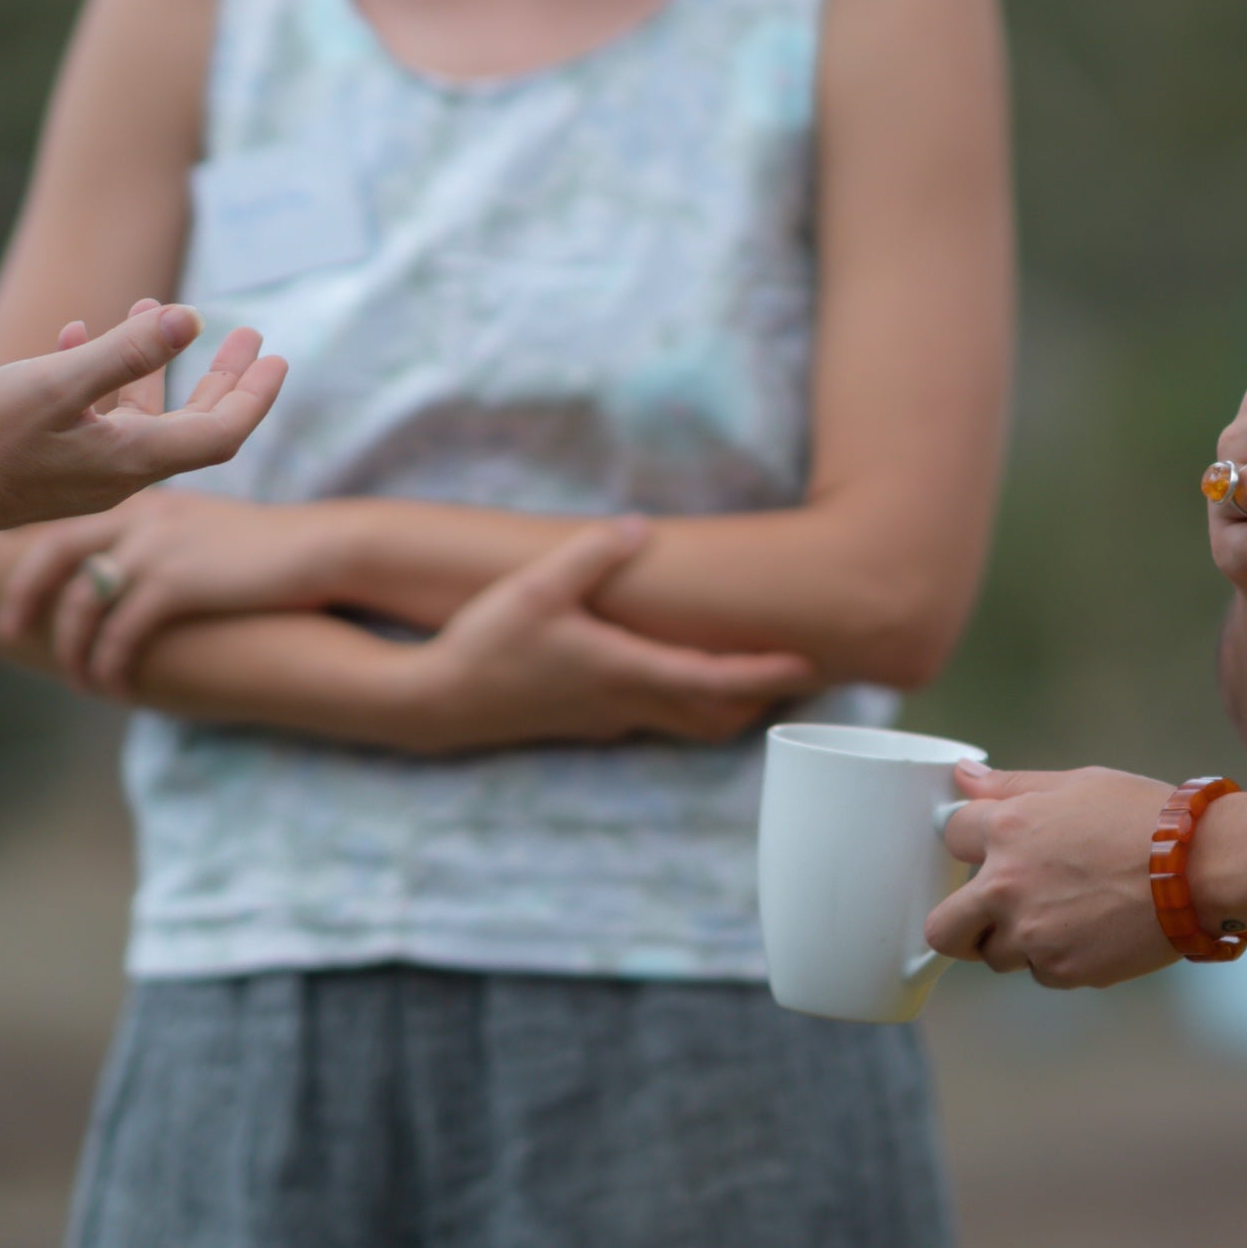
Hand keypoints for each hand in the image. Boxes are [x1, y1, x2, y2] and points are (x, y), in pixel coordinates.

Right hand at [0, 305, 287, 547]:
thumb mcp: (58, 383)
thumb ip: (124, 352)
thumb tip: (192, 318)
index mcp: (134, 458)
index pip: (221, 432)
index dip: (254, 395)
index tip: (276, 356)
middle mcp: (120, 471)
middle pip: (195, 426)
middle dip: (226, 378)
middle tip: (252, 337)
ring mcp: (87, 470)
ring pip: (144, 415)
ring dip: (158, 364)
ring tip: (159, 310)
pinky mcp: (54, 463)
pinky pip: (95, 416)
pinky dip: (101, 375)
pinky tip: (77, 331)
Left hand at [4, 489, 338, 692]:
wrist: (320, 550)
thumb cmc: (270, 549)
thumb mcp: (205, 531)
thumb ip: (163, 544)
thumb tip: (134, 578)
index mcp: (144, 502)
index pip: (67, 524)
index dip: (34, 563)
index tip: (18, 594)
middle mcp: (140, 517)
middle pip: (55, 554)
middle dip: (24, 595)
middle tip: (9, 629)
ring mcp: (155, 548)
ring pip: (83, 604)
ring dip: (73, 649)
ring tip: (80, 679)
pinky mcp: (174, 584)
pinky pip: (120, 636)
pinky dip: (110, 667)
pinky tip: (115, 689)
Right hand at [399, 518, 819, 751]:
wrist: (437, 702)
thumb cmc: (489, 642)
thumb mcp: (536, 587)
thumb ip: (591, 554)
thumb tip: (642, 526)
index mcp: (624, 671)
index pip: (713, 679)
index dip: (764, 672)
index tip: (810, 664)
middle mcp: (624, 704)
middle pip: (713, 710)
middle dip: (759, 693)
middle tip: (801, 668)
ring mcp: (606, 719)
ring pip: (685, 720)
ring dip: (723, 700)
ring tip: (756, 671)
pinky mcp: (587, 721)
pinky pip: (656, 717)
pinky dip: (686, 700)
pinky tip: (681, 674)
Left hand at [928, 763, 1181, 988]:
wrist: (1198, 868)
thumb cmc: (1143, 817)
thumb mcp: (1076, 783)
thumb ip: (1011, 786)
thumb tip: (963, 776)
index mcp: (1006, 830)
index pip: (949, 839)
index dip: (970, 842)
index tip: (985, 848)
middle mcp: (1006, 887)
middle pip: (941, 929)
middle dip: (959, 924)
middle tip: (986, 916)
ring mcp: (1032, 935)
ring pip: (994, 955)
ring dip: (1015, 941)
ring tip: (1062, 916)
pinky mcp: (1062, 970)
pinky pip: (1039, 972)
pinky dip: (1056, 959)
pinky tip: (1089, 931)